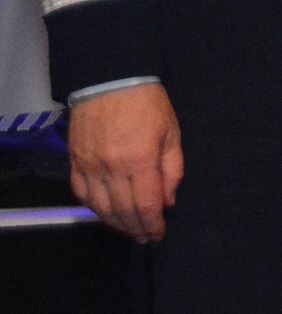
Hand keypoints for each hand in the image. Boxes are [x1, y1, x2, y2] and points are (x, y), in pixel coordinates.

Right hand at [67, 82, 182, 242]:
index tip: (159, 234)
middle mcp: (112, 169)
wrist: (111, 79)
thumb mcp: (171, 132)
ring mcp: (90, 166)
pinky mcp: (75, 161)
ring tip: (128, 229)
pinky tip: (105, 212)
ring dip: (115, 223)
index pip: (147, 205)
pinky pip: (82, 194)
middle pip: (123, 211)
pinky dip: (94, 208)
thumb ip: (172, 168)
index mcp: (140, 160)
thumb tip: (168, 201)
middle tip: (145, 237)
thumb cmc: (148, 103)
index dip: (153, 224)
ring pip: (100, 207)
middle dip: (136, 228)